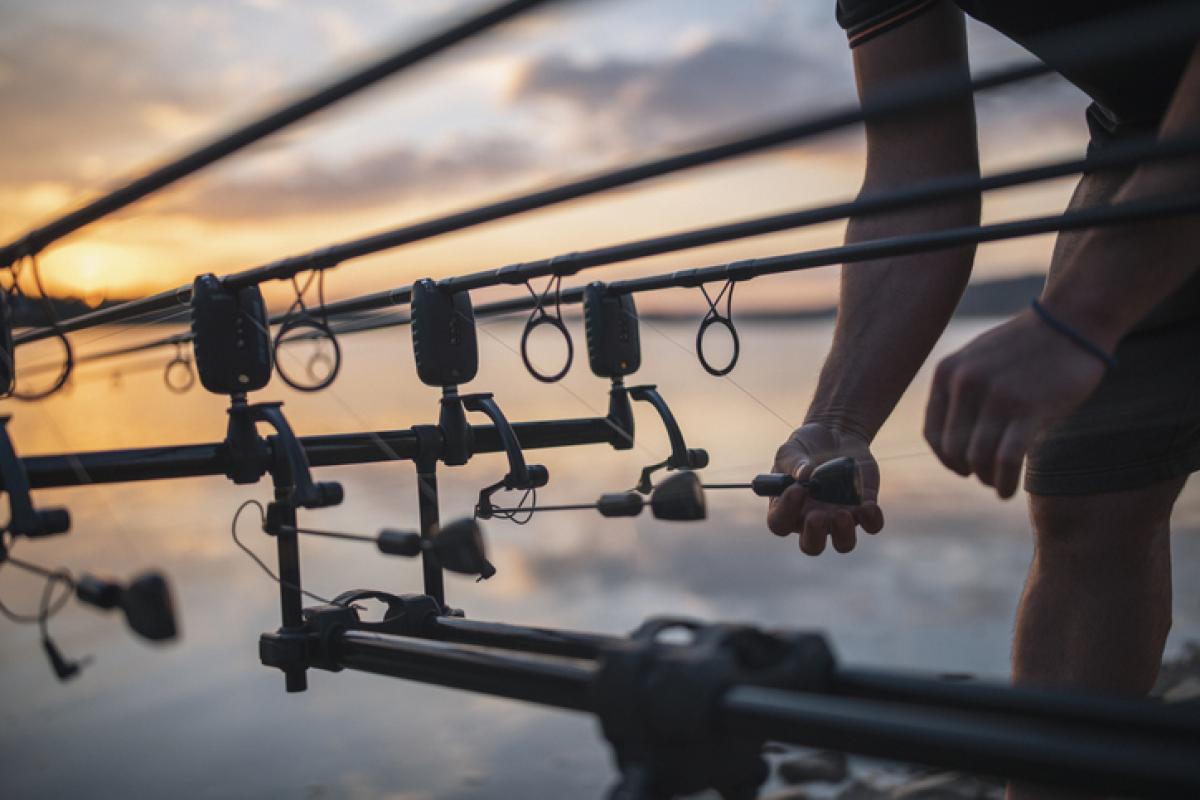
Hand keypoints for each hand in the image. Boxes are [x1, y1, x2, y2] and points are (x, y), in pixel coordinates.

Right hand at [767, 423, 883, 553]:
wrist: (834, 435)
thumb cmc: (805, 447)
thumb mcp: (791, 450)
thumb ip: (793, 463)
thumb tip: (806, 474)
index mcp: (787, 508)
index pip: (780, 523)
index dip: (786, 511)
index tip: (797, 489)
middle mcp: (812, 520)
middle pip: (812, 545)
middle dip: (815, 535)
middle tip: (818, 515)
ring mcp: (839, 517)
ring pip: (844, 543)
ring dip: (844, 533)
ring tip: (843, 513)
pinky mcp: (863, 508)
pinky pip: (871, 525)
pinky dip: (872, 519)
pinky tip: (868, 505)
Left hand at [924, 308, 1107, 498]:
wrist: (1073, 320)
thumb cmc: (1027, 346)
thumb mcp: (978, 358)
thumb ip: (960, 391)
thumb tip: (951, 441)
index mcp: (947, 372)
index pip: (932, 433)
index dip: (946, 458)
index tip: (962, 467)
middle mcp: (964, 383)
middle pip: (953, 450)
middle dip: (968, 469)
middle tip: (987, 475)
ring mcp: (995, 396)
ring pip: (977, 459)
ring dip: (988, 478)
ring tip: (999, 483)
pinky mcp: (1028, 409)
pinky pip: (1006, 460)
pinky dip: (1005, 482)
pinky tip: (1008, 492)